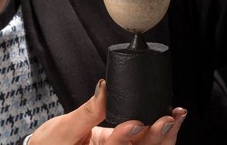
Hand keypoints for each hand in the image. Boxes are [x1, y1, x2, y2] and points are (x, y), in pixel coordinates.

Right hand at [27, 79, 185, 143]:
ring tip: (176, 117)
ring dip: (165, 136)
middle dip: (156, 137)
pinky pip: (144, 144)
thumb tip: (105, 88)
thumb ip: (88, 111)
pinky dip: (161, 134)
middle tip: (167, 119)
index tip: (136, 123)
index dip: (125, 138)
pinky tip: (172, 121)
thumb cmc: (50, 144)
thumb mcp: (64, 127)